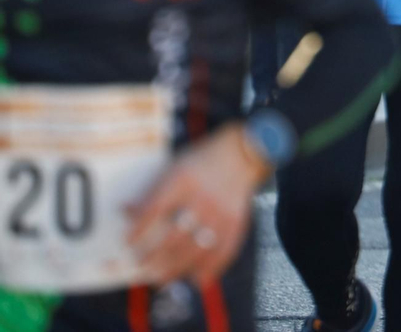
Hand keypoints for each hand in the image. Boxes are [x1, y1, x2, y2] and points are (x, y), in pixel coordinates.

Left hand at [126, 124, 269, 286]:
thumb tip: (125, 211)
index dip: (139, 229)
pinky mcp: (235, 223)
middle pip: (173, 236)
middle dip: (153, 256)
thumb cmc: (202, 161)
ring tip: (160, 278)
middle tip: (140, 265)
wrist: (242, 155)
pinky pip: (222, 252)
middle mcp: (202, 199)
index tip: (127, 243)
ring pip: (194, 250)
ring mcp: (220, 213)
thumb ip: (152, 191)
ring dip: (175, 268)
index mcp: (183, 180)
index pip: (154, 209)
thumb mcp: (174, 167)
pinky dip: (210, 269)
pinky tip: (197, 279)